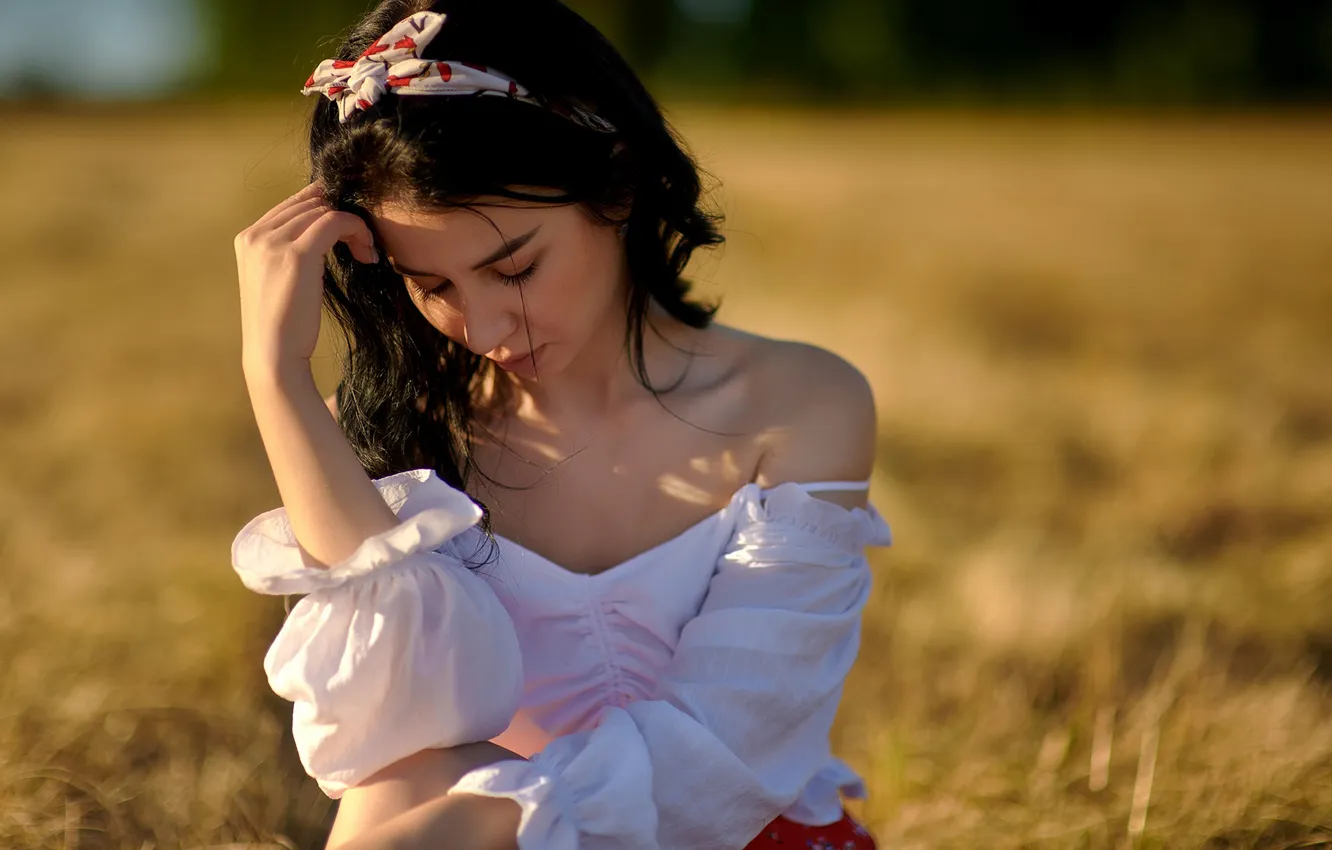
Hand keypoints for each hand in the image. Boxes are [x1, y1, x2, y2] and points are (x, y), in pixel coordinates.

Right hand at [234, 181, 377, 374]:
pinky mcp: (296, 254)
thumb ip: (288, 251)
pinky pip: (334, 221)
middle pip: (310, 203)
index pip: (292, 204)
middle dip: (341, 217)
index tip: (347, 230)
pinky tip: (367, 254)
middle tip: (363, 244)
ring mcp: (273, 242)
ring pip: (324, 210)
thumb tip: (323, 230)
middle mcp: (256, 234)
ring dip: (353, 227)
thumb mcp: (278, 278)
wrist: (273, 354)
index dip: (325, 209)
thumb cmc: (283, 324)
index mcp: (248, 238)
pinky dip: (356, 230)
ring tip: (366, 253)